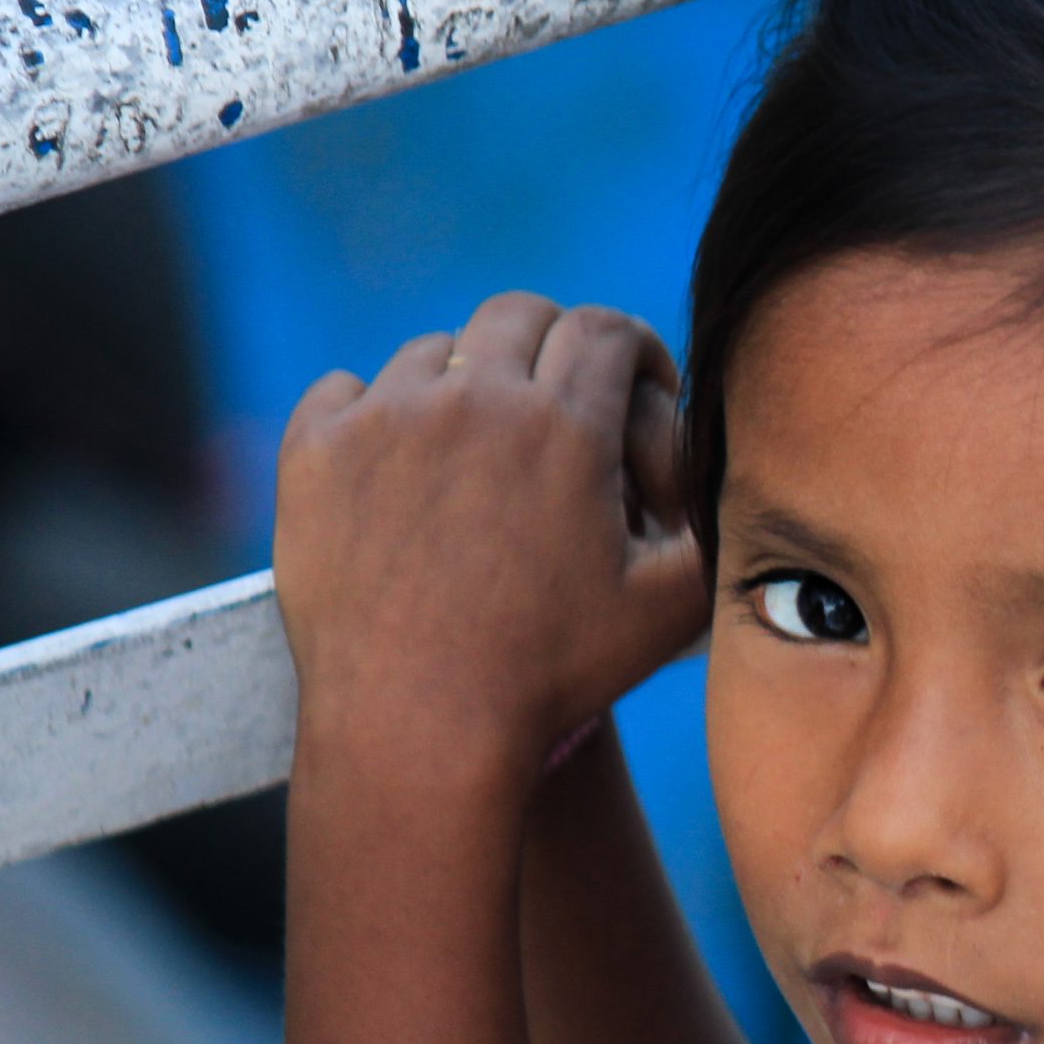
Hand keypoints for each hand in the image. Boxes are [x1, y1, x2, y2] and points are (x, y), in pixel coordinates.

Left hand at [272, 293, 706, 777]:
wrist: (417, 728)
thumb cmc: (550, 677)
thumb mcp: (669, 612)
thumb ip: (713, 529)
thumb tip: (728, 479)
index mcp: (566, 426)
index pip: (606, 330)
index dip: (632, 348)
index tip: (634, 381)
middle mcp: (474, 399)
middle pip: (520, 316)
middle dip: (551, 345)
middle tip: (558, 400)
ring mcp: (385, 419)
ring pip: (434, 352)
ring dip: (464, 383)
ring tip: (474, 447)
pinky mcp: (315, 451)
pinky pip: (346, 390)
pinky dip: (373, 415)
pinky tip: (395, 468)